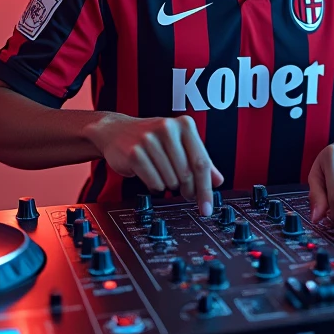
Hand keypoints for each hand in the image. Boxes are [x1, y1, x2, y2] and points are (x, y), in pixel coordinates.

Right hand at [88, 113, 222, 215]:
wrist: (115, 131)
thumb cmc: (151, 138)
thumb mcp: (178, 144)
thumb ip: (200, 160)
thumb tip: (217, 180)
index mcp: (184, 125)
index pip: (202, 162)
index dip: (206, 189)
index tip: (207, 208)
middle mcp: (168, 128)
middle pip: (187, 174)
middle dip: (187, 189)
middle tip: (184, 191)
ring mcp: (149, 140)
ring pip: (171, 180)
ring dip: (169, 185)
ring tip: (162, 174)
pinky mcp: (135, 153)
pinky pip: (154, 182)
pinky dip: (155, 186)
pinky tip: (150, 175)